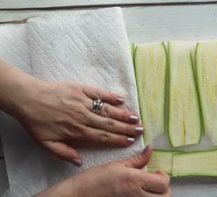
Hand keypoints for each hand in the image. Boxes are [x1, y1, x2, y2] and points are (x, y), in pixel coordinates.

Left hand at [12, 79, 143, 165]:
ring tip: (136, 117)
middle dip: (126, 128)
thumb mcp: (45, 143)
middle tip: (140, 129)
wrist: (27, 98)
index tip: (130, 141)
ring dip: (122, 113)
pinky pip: (98, 93)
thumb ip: (64, 153)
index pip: (102, 137)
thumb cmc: (36, 122)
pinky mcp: (80, 89)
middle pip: (109, 123)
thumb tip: (80, 161)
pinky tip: (122, 99)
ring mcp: (83, 101)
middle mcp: (83, 116)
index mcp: (76, 131)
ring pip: (107, 109)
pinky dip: (110, 96)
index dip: (118, 139)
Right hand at [35, 146, 170, 196]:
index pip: (163, 183)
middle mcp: (136, 196)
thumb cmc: (93, 180)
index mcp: (134, 180)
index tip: (157, 173)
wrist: (77, 196)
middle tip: (156, 183)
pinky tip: (138, 195)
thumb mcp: (116, 165)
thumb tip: (150, 149)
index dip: (164, 177)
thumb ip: (136, 160)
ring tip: (147, 190)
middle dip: (164, 190)